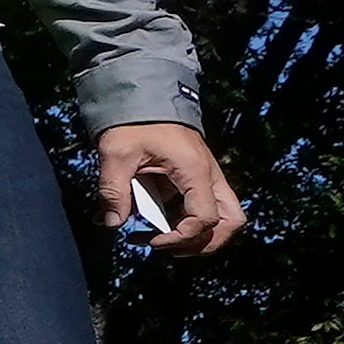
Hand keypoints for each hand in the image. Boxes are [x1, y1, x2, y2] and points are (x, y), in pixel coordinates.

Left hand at [98, 121, 245, 258]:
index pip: (206, 218)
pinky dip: (180, 222)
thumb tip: (111, 224)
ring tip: (156, 240)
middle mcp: (209, 176)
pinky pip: (200, 209)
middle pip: (231, 221)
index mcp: (195, 170)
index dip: (181, 237)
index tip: (150, 240)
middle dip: (204, 243)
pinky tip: (146, 224)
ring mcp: (206, 178)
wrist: (144, 97)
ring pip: (223, 217)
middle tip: (167, 247)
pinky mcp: (195, 180)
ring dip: (194, 236)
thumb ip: (113, 190)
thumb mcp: (116, 153)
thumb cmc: (133, 122)